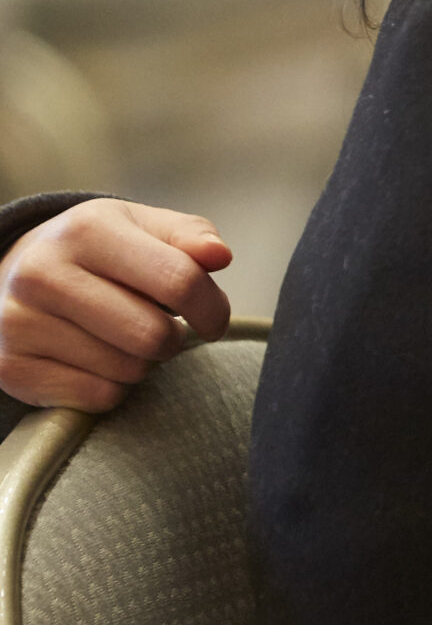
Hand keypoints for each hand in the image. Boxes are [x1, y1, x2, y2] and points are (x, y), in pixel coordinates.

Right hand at [0, 200, 231, 412]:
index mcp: (86, 230)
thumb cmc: (100, 252)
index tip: (214, 320)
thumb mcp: (144, 228)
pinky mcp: (10, 367)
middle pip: (154, 335)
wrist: (16, 273)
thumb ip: (190, 237)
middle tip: (162, 328)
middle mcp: (43, 273)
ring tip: (120, 338)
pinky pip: (97, 397)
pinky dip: (111, 386)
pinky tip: (94, 359)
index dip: (212, 308)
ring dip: (141, 362)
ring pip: (128, 370)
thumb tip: (219, 255)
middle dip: (174, 338)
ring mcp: (19, 322)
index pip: (179, 280)